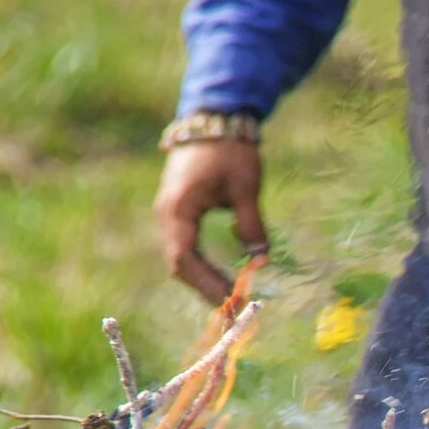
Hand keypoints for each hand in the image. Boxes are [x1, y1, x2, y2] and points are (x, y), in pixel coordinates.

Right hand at [153, 138, 265, 305]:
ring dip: (202, 280)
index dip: (207, 283)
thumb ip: (251, 224)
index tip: (232, 300)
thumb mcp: (246, 186)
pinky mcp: (178, 212)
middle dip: (205, 288)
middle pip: (179, 264)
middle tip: (233, 308)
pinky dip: (201, 267)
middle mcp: (167, 214)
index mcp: (179, 209)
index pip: (186, 258)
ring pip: (180, 258)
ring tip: (229, 299)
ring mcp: (170, 214)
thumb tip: (261, 259)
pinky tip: (221, 279)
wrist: (213, 119)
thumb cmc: (230, 150)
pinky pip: (184, 247)